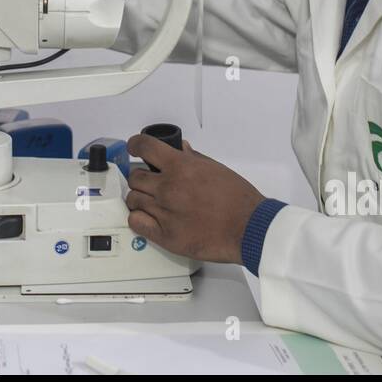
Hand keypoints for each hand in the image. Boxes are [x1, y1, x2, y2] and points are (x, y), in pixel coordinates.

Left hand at [125, 134, 264, 263]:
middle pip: (135, 177)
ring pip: (133, 200)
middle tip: (150, 183)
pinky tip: (149, 218)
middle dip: (141, 178)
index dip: (136, 145)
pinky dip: (139, 218)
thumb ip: (193, 158)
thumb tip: (180, 150)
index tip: (135, 148)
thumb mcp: (216, 168)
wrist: (249, 228)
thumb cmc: (238, 199)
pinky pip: (136, 222)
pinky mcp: (165, 236)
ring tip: (152, 203)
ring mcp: (164, 212)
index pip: (145, 147)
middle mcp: (168, 187)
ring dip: (140, 199)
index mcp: (181, 167)